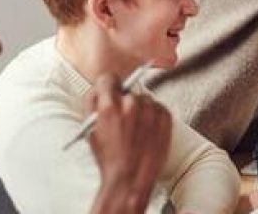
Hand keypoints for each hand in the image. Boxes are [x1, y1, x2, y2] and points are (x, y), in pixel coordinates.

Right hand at [87, 73, 172, 213]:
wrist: (131, 178)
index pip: (108, 79)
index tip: (111, 89)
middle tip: (124, 117)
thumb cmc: (109, 158)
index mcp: (109, 106)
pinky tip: (147, 132)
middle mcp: (131, 104)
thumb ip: (93, 107)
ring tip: (136, 130)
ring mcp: (151, 109)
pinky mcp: (166, 116)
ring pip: (145, 100)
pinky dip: (153, 116)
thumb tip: (98, 91)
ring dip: (141, 109)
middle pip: (128, 91)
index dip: (108, 85)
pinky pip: (158, 108)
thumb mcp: (91, 131)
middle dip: (125, 101)